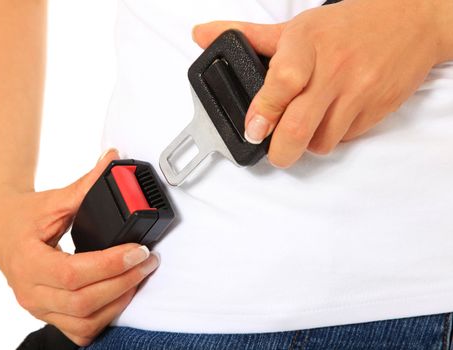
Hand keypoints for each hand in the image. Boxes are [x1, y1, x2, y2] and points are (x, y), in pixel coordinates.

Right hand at [0, 149, 159, 345]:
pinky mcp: (46, 314)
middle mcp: (29, 291)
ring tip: (139, 277)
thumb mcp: (54, 199)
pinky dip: (103, 318)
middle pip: (83, 301)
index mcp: (28, 261)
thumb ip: (87, 184)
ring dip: (118, 302)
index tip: (139, 250)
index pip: (74, 274)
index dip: (111, 265)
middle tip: (148, 262)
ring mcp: (36, 307)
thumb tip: (114, 160)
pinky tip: (119, 297)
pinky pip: (78, 330)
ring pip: (84, 321)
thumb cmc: (24, 215)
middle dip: (124, 283)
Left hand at [193, 0, 452, 167]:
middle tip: (273, 150)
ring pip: (321, 142)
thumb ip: (248, 36)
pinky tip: (331, 117)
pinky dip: (331, 137)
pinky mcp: (376, 110)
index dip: (264, 110)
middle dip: (279, 151)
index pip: (282, 82)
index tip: (252, 130)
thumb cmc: (347, 26)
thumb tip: (201, 35)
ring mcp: (357, 92)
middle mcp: (333, 70)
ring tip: (305, 126)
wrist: (410, 21)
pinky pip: (345, 139)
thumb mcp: (296, 27)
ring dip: (306, 144)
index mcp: (307, 45)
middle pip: (299, 127)